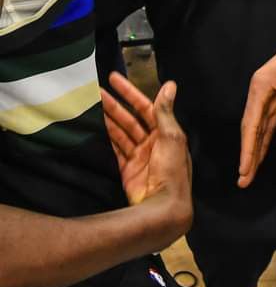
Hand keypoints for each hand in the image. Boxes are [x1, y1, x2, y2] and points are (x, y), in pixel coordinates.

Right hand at [100, 72, 192, 230]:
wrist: (163, 206)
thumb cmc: (172, 170)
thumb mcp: (171, 137)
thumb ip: (165, 111)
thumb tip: (170, 84)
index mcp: (166, 132)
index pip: (146, 106)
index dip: (130, 92)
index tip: (113, 79)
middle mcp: (153, 141)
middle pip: (130, 118)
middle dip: (115, 104)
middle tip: (97, 90)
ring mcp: (139, 155)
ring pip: (121, 132)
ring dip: (108, 119)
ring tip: (92, 105)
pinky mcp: (127, 169)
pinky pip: (115, 148)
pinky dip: (106, 137)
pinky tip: (96, 126)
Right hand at [238, 25, 275, 187]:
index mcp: (260, 87)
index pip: (251, 124)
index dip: (247, 149)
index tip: (244, 169)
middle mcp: (261, 91)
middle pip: (252, 128)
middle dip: (248, 154)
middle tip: (243, 180)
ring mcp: (271, 94)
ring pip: (261, 127)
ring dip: (256, 148)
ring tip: (249, 171)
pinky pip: (272, 121)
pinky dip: (267, 137)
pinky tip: (263, 151)